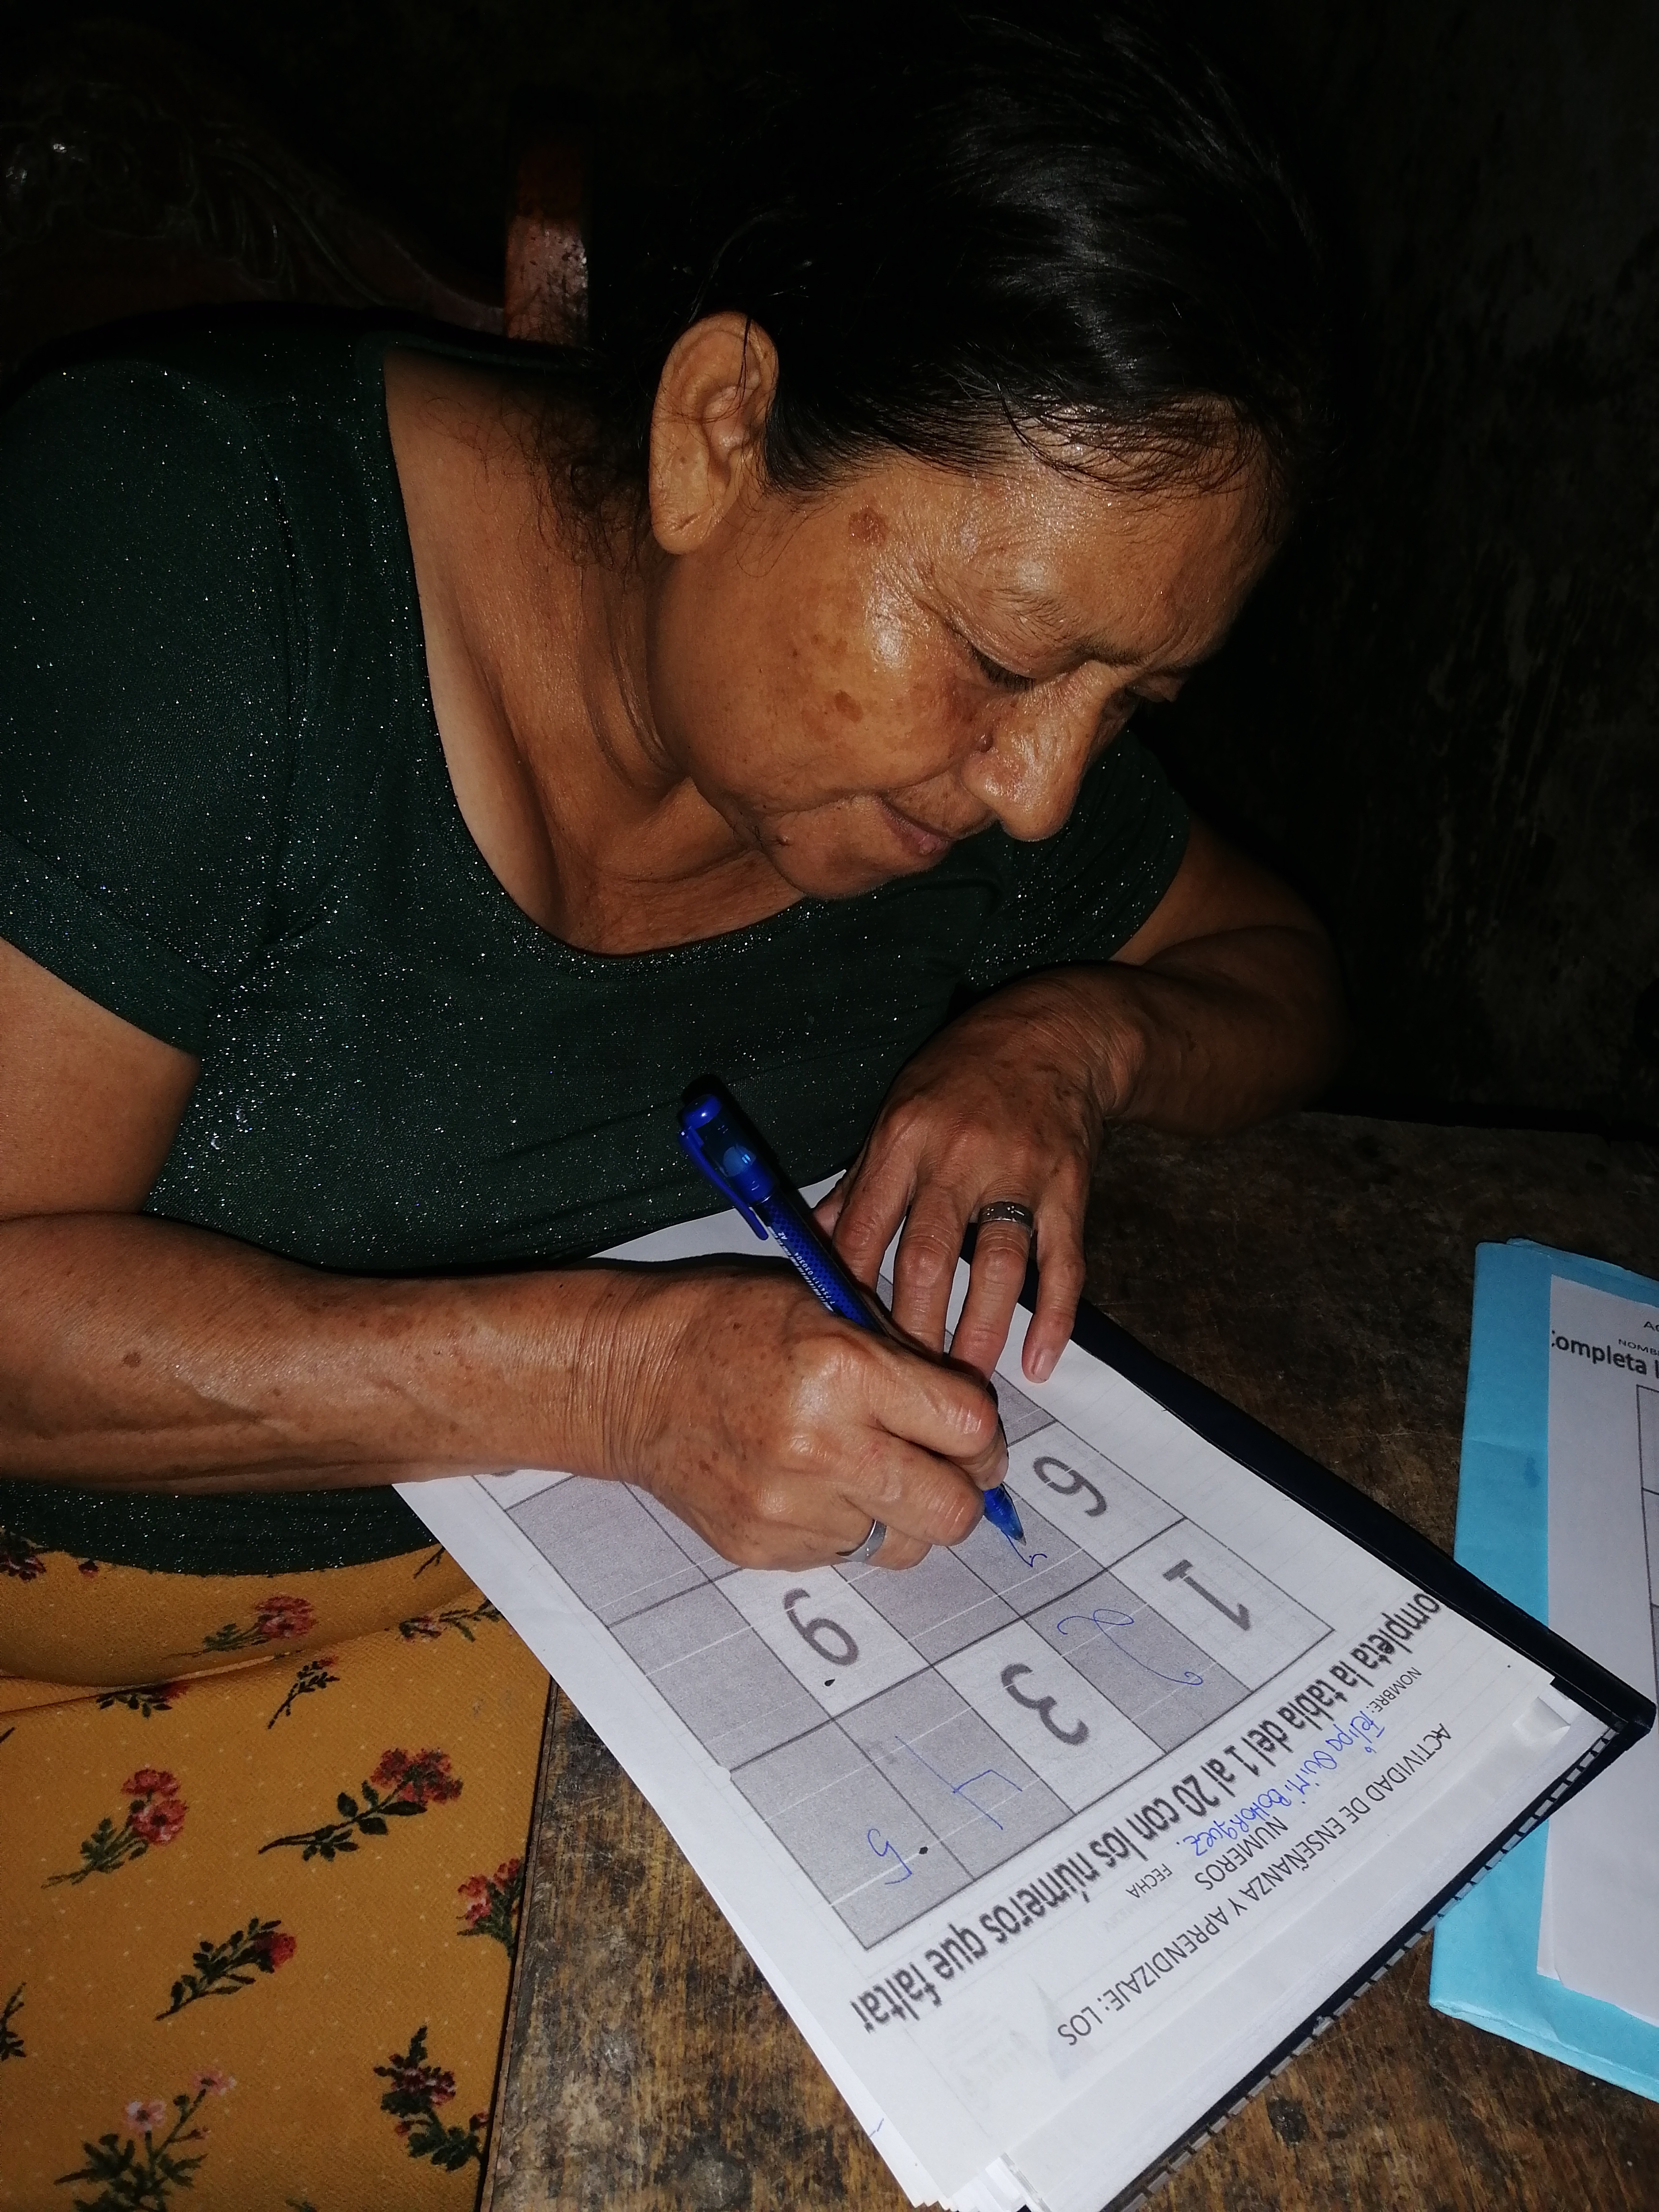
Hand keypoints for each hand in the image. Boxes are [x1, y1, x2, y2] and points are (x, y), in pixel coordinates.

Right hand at [609, 1261, 1006, 1569]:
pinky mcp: (762, 1549)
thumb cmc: (730, 1325)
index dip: (986, 1434)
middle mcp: (820, 1448)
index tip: (976, 1433)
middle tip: (950, 1469)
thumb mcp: (827, 1305)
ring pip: (903, 1543)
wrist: (630, 1379)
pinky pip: (846, 1556)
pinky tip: (818, 1486)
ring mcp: (788, 1509)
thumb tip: (973, 1421)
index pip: (969, 1429)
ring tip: (874, 1474)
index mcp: (843, 1370)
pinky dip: (848, 1526)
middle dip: (964, 1489)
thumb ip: (904, 1358)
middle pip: (951, 1509)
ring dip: (904, 1513)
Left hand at [820, 973, 1115, 1384]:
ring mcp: (1020, 1175)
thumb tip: (815, 1239)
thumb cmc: (966, 1071)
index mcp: (906, 1138)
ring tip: (963, 1386)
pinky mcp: (1069, 1189)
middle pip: (928, 1257)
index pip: (866, 1226)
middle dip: (913, 1327)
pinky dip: (1054, 1317)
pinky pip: (1063, 1263)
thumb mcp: (898, 1109)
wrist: (1059, 1032)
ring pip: (997, 1268)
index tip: (842, 1337)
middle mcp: (960, 1158)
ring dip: (980, 1331)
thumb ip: (860, 1179)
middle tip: (901, 1383)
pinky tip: (1039, 1362)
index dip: (850, 1286)